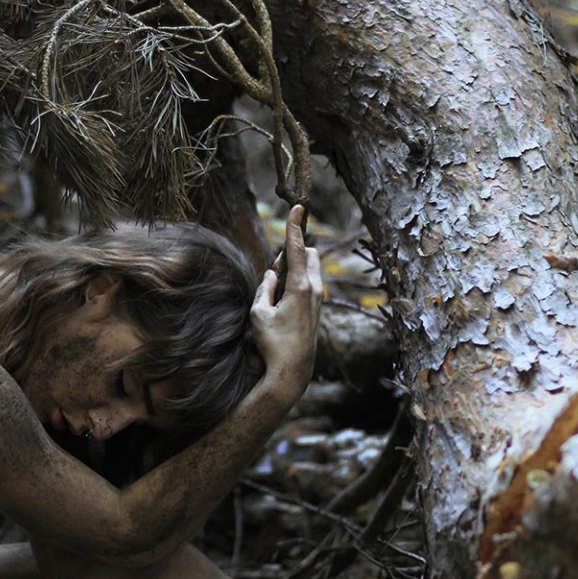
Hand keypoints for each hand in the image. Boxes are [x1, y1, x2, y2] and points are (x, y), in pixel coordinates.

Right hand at [249, 204, 321, 397]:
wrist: (292, 372)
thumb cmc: (272, 344)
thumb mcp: (258, 314)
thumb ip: (263, 289)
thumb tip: (271, 275)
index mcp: (300, 288)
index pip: (297, 248)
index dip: (294, 226)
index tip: (298, 207)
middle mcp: (315, 291)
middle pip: (309, 254)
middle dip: (294, 251)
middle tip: (275, 269)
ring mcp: (319, 300)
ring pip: (310, 270)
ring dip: (294, 270)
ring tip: (275, 292)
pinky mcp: (318, 310)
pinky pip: (310, 284)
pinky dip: (297, 282)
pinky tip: (282, 300)